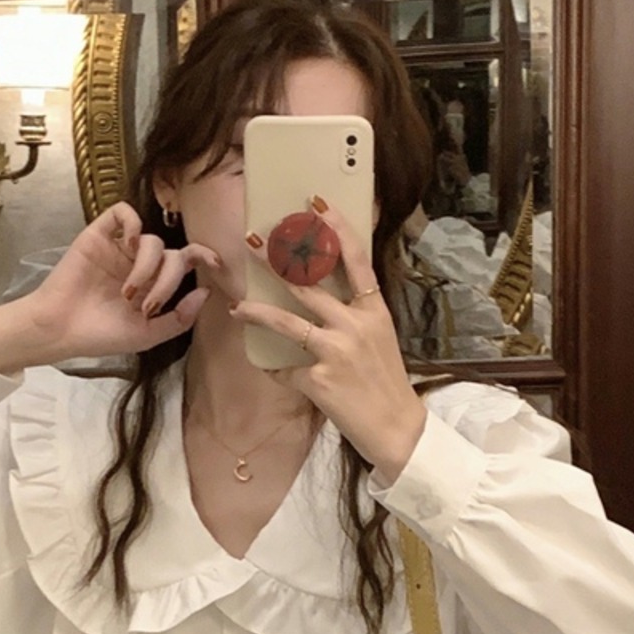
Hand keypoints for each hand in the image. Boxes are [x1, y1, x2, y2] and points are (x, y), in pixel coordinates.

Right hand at [28, 201, 218, 359]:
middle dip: (168, 280)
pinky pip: (123, 213)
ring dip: (147, 268)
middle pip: (173, 254)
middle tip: (148, 304)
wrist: (61, 329)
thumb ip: (179, 318)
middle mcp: (140, 265)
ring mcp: (120, 249)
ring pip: (152, 240)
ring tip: (128, 293)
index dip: (203, 258)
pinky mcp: (99, 235)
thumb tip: (206, 292)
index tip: (216, 264)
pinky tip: (126, 246)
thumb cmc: (101, 335)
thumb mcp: (147, 336)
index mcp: (154, 285)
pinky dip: (132, 225)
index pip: (185, 263)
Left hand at [231, 196, 426, 483]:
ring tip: (237, 306)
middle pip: (308, 283)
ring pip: (287, 322)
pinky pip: (285, 370)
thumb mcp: (379, 338)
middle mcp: (354, 324)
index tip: (315, 204)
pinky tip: (270, 369)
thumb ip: (355, 314)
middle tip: (253, 241)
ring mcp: (336, 351)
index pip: (354, 259)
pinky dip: (275, 370)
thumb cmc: (386, 382)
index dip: (335, 229)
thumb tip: (321, 295)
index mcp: (373, 310)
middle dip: (276, 260)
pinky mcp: (319, 380)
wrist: (396, 428)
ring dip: (257, 311)